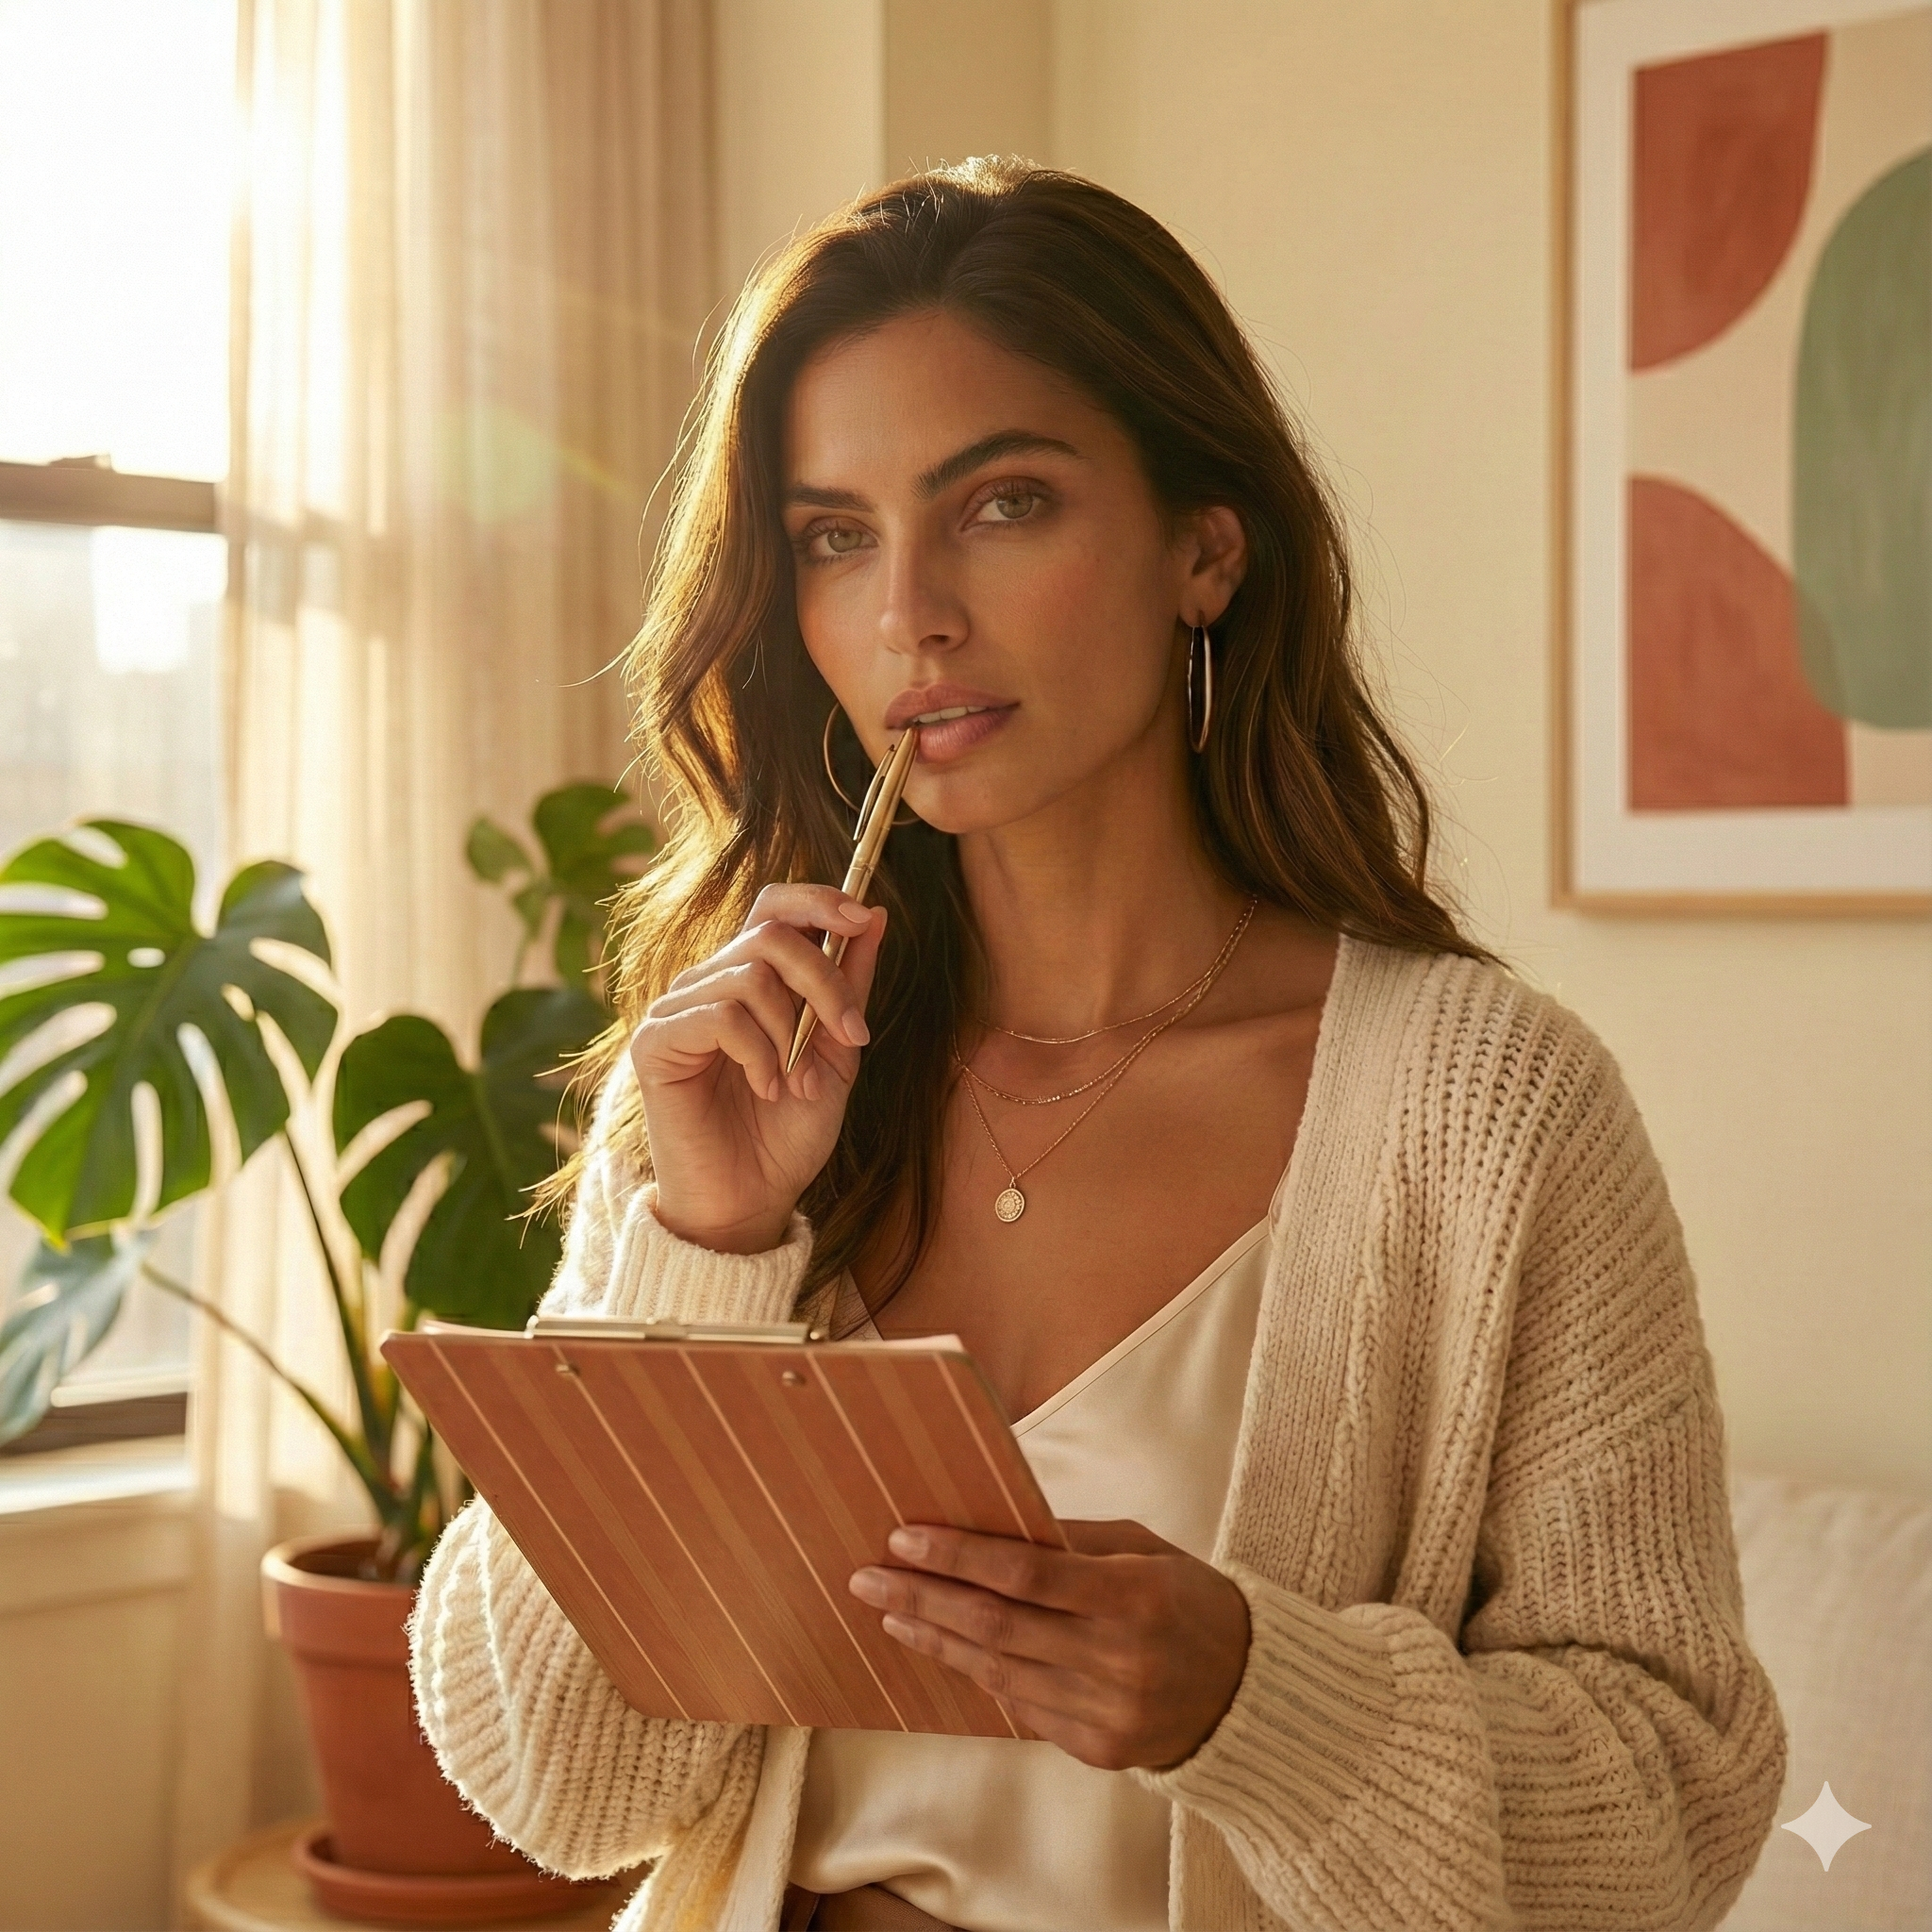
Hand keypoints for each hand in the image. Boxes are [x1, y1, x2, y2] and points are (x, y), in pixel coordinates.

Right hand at [629, 884, 885, 1253]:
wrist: (750, 1201)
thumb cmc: (787, 1133)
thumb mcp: (837, 1053)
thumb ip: (850, 987)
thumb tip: (877, 917)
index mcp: (751, 977)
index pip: (775, 904)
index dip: (819, 899)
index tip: (864, 920)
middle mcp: (709, 982)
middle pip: (772, 932)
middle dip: (826, 980)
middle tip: (850, 1036)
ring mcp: (678, 1009)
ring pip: (751, 976)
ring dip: (792, 1034)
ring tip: (796, 1084)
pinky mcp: (654, 1042)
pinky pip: (720, 1015)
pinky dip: (758, 1053)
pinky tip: (765, 1089)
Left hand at [850, 1519, 1250, 1771]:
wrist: (1251, 1694)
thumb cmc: (1191, 1602)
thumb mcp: (1145, 1550)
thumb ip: (1072, 1540)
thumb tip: (992, 1524)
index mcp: (1131, 1597)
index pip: (1024, 1574)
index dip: (957, 1557)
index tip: (904, 1539)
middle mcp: (1115, 1659)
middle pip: (995, 1627)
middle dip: (922, 1599)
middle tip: (868, 1578)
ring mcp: (1104, 1712)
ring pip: (997, 1673)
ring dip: (937, 1640)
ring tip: (892, 1612)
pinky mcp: (1096, 1750)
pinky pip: (1022, 1708)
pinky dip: (981, 1674)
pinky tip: (947, 1648)